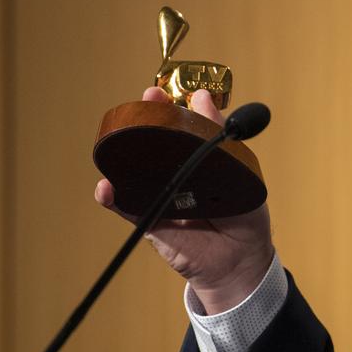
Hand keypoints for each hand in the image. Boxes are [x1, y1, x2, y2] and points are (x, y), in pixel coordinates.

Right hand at [95, 86, 274, 313]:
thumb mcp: (242, 171)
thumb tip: (201, 97)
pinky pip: (126, 208)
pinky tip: (106, 188)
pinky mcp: (151, 221)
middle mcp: (174, 175)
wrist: (241, 260)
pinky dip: (112, 198)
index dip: (167, 109)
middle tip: (148, 99)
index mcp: (196, 161)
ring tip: (121, 137)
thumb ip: (223, 138)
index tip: (162, 92)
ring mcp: (160, 197)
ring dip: (122, 153)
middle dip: (145, 120)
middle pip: (152, 144)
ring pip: (134, 171)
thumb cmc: (244, 216)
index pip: (176, 130)